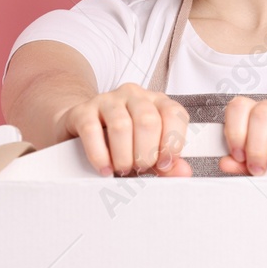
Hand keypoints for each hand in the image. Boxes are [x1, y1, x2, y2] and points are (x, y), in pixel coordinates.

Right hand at [56, 83, 192, 176]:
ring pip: (121, 125)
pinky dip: (99, 155)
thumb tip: (183, 171)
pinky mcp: (83, 111)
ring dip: (123, 156)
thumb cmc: (121, 141)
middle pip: (148, 121)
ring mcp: (107, 100)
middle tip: (140, 168)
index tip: (164, 164)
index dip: (172, 143)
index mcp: (156, 102)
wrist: (84, 128)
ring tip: (122, 168)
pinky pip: (92, 130)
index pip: (174, 114)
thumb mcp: (148, 151)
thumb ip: (167, 162)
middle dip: (146, 153)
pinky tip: (104, 167)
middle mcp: (134, 96)